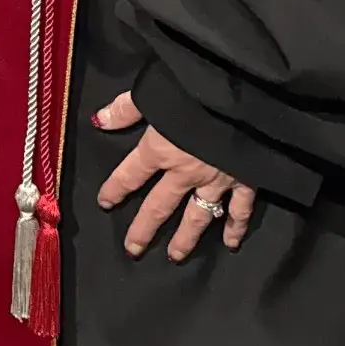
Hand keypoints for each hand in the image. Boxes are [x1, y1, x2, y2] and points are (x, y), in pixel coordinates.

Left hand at [93, 90, 254, 260]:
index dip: (114, 189)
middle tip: (133, 249)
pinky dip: (236, 227)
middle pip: (159, 206)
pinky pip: (240, 210)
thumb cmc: (194, 90)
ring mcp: (216, 180)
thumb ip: (126, 108)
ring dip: (185, 237)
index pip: (129, 174)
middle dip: (144, 229)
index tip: (104, 203)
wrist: (242, 96)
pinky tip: (232, 243)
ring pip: (197, 216)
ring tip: (175, 256)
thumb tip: (99, 120)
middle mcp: (185, 171)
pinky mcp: (245, 180)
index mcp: (160, 149)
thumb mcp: (153, 90)